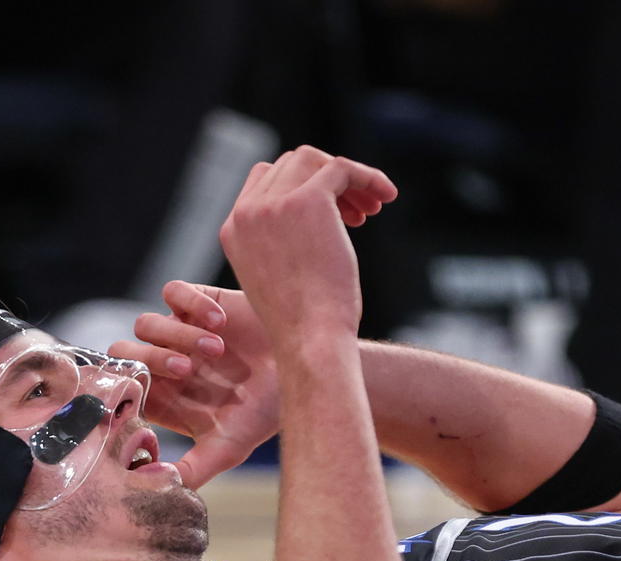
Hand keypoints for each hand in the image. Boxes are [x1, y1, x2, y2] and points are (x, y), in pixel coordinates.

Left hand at [110, 283, 279, 488]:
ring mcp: (180, 330)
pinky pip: (173, 292)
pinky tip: (220, 322)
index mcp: (164, 398)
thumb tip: (154, 486)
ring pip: (147, 323)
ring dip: (179, 335)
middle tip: (187, 369)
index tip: (150, 396)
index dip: (127, 390)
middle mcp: (166, 363)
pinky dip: (191, 304)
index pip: (121, 389)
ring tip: (217, 349)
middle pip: (124, 351)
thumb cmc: (267, 413)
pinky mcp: (198, 302)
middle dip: (151, 359)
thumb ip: (191, 469)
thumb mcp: (228, 448)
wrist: (306, 370)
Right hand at [217, 146, 397, 354]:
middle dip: (327, 183)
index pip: (265, 181)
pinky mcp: (309, 199)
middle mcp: (247, 211)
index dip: (302, 188)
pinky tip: (386, 195)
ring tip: (372, 208)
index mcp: (234, 229)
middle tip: (358, 215)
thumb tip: (316, 223)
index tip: (334, 217)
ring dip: (346, 179)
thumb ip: (282, 244)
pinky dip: (366, 176)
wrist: (311, 340)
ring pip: (312, 160)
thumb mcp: (278, 278)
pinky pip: (341, 168)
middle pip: (290, 165)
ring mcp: (275, 203)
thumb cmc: (304, 325)